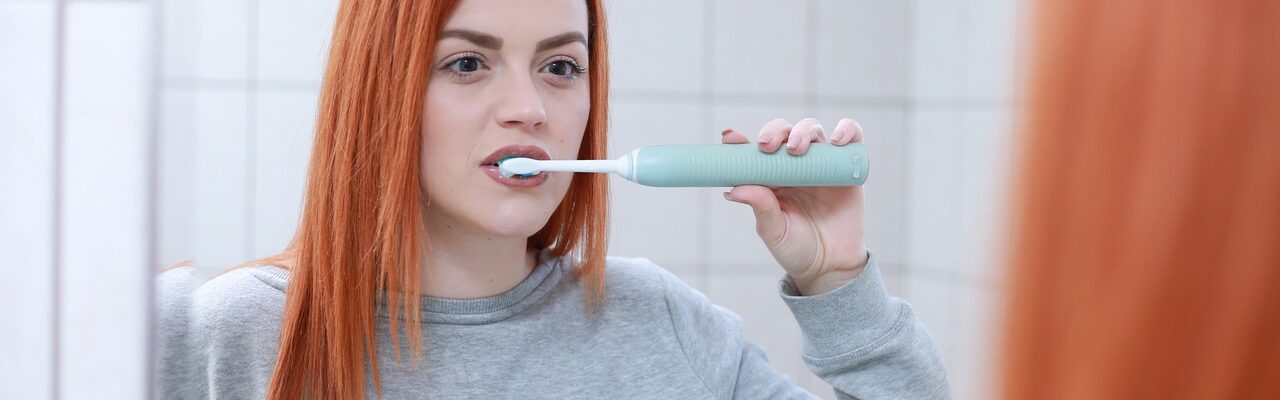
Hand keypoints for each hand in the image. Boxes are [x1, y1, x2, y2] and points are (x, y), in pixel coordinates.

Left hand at [720, 117, 869, 295]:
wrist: (831, 266)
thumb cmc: (797, 248)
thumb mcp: (774, 231)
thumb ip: (760, 208)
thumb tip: (733, 190)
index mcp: (770, 177)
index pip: (754, 151)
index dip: (741, 140)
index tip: (730, 138)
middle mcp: (794, 165)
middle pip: (783, 132)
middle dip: (774, 132)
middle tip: (766, 146)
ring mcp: (821, 163)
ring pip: (812, 130)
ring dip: (803, 131)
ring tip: (797, 148)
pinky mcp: (847, 166)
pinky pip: (851, 138)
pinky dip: (847, 130)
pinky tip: (837, 139)